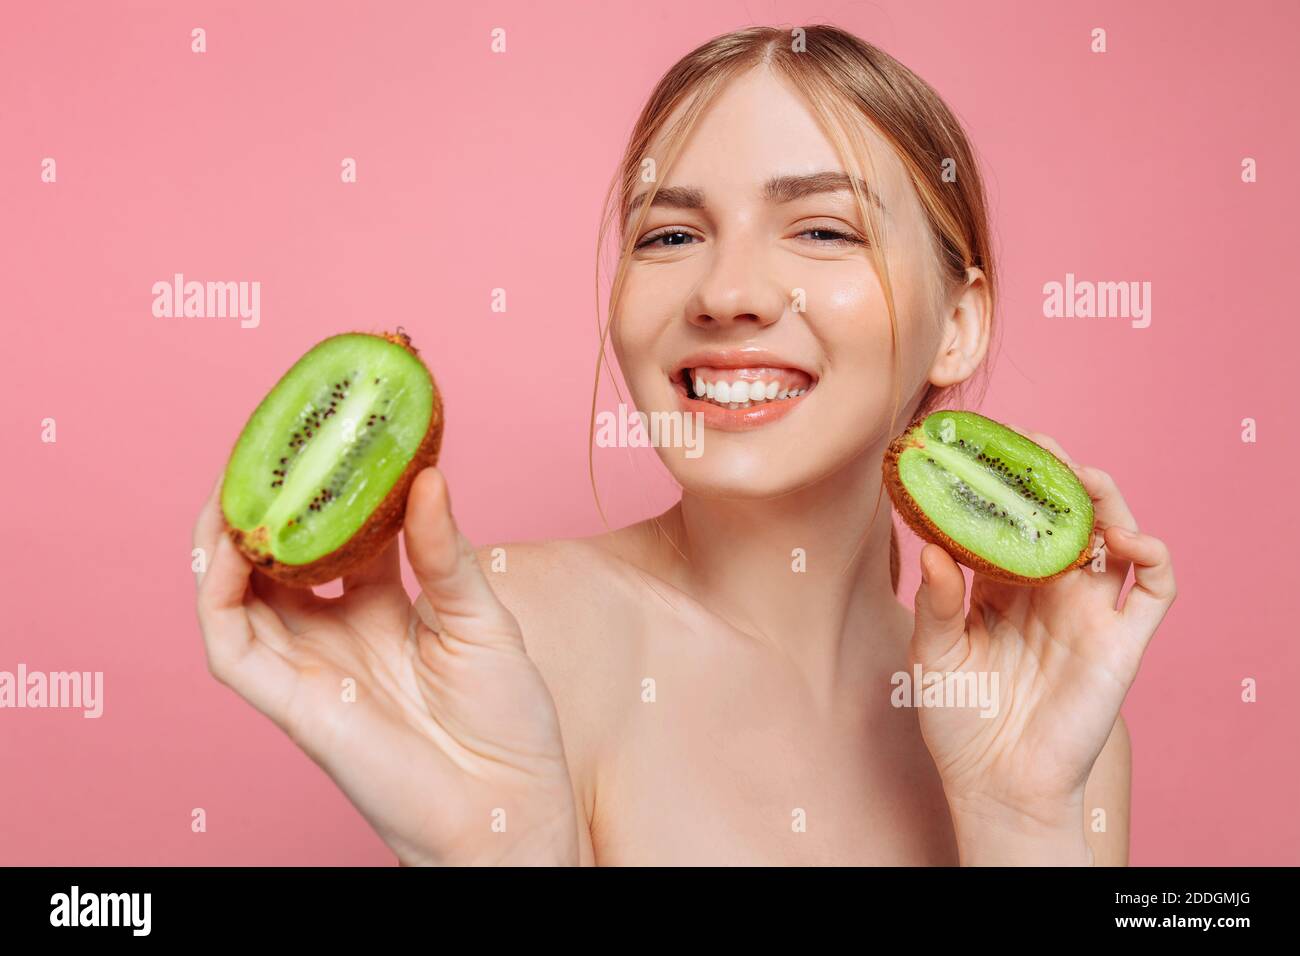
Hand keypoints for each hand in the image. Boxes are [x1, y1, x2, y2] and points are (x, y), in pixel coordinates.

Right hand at [193, 467, 578, 865]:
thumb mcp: (481, 617)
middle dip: (266, 508)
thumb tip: (429, 477)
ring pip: (239, 597)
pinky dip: (218, 594)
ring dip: (226, 542)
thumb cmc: (506, 722)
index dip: (324, 491)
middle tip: (268, 451)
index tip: (330, 438)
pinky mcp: (291, 704)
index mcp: (382, 609)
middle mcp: (337, 634)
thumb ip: (443, 552)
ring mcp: (309, 668)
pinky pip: (231, 645)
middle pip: (279, 561)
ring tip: (235, 485)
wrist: (508, 807)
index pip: (337, 538)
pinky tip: (231, 547)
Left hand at [907, 426, 1176, 854]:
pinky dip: (1152, 555)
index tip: (986, 449)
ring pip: (1112, 538)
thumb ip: (936, 602)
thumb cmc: (958, 718)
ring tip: (1083, 478)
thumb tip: (933, 548)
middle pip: (1065, 518)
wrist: (996, 783)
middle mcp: (1049, 590)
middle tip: (1039, 447)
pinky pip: (1154, 590)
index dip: (1005, 486)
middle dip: (1057, 479)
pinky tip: (1126, 539)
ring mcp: (1090, 612)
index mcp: (1001, 586)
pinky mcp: (1122, 641)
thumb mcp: (933, 654)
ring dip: (1105, 501)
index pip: (1010, 521)